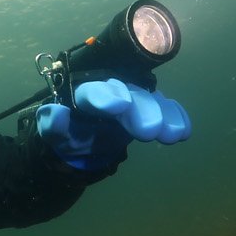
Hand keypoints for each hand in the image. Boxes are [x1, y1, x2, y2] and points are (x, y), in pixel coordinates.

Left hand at [37, 79, 191, 169]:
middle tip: (148, 130)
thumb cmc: (69, 136)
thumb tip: (56, 111)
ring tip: (170, 134)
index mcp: (85, 94)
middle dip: (140, 110)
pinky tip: (183, 130)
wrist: (85, 144)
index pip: (94, 90)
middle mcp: (112, 92)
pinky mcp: (149, 109)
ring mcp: (133, 99)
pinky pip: (166, 108)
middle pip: (129, 95)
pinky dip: (176, 117)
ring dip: (163, 115)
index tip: (118, 106)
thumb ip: (51, 125)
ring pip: (150, 101)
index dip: (106, 96)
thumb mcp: (53, 135)